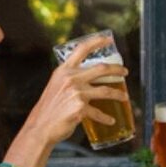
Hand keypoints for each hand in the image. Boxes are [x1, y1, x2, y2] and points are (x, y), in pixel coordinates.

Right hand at [20, 34, 128, 148]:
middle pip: (102, 69)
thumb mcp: (56, 86)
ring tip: (124, 97)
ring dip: (119, 94)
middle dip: (117, 70)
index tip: (108, 39)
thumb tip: (87, 79)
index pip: (82, 49)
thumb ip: (70, 79)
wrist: (40, 126)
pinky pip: (98, 113)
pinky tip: (110, 120)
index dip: (97, 42)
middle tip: (125, 72)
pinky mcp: (80, 109)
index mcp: (64, 70)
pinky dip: (106, 118)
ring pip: (106, 90)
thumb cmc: (49, 108)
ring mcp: (77, 93)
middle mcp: (71, 78)